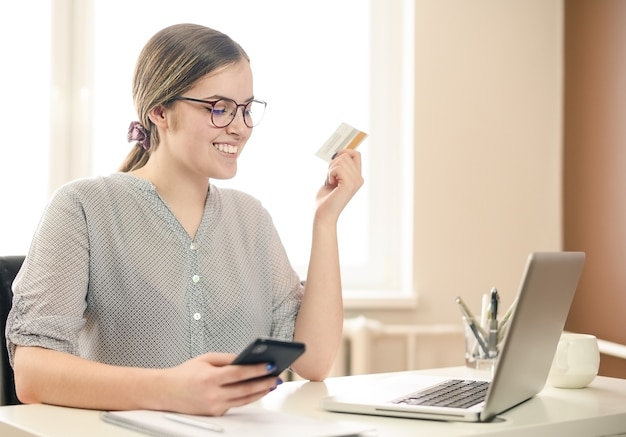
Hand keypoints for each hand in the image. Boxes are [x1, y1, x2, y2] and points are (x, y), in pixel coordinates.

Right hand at [162, 352, 281, 415]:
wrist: (165, 392)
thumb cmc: (185, 373)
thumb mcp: (205, 359)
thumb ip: (227, 359)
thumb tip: (247, 359)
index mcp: (210, 378)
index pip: (239, 374)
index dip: (257, 370)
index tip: (270, 365)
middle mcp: (212, 395)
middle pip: (245, 389)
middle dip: (264, 383)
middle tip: (277, 376)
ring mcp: (214, 407)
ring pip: (244, 400)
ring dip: (260, 392)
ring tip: (272, 384)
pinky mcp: (215, 414)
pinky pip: (235, 405)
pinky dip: (248, 398)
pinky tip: (258, 391)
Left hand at [317, 149, 363, 219]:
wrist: (323, 213)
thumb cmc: (326, 197)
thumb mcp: (333, 177)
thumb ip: (339, 166)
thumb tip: (339, 152)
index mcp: (356, 177)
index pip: (356, 154)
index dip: (344, 152)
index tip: (334, 159)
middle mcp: (359, 179)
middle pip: (347, 155)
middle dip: (333, 163)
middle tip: (330, 176)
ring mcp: (356, 182)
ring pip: (341, 160)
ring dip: (330, 169)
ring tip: (330, 181)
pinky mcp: (349, 184)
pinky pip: (337, 168)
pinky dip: (330, 174)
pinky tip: (330, 184)